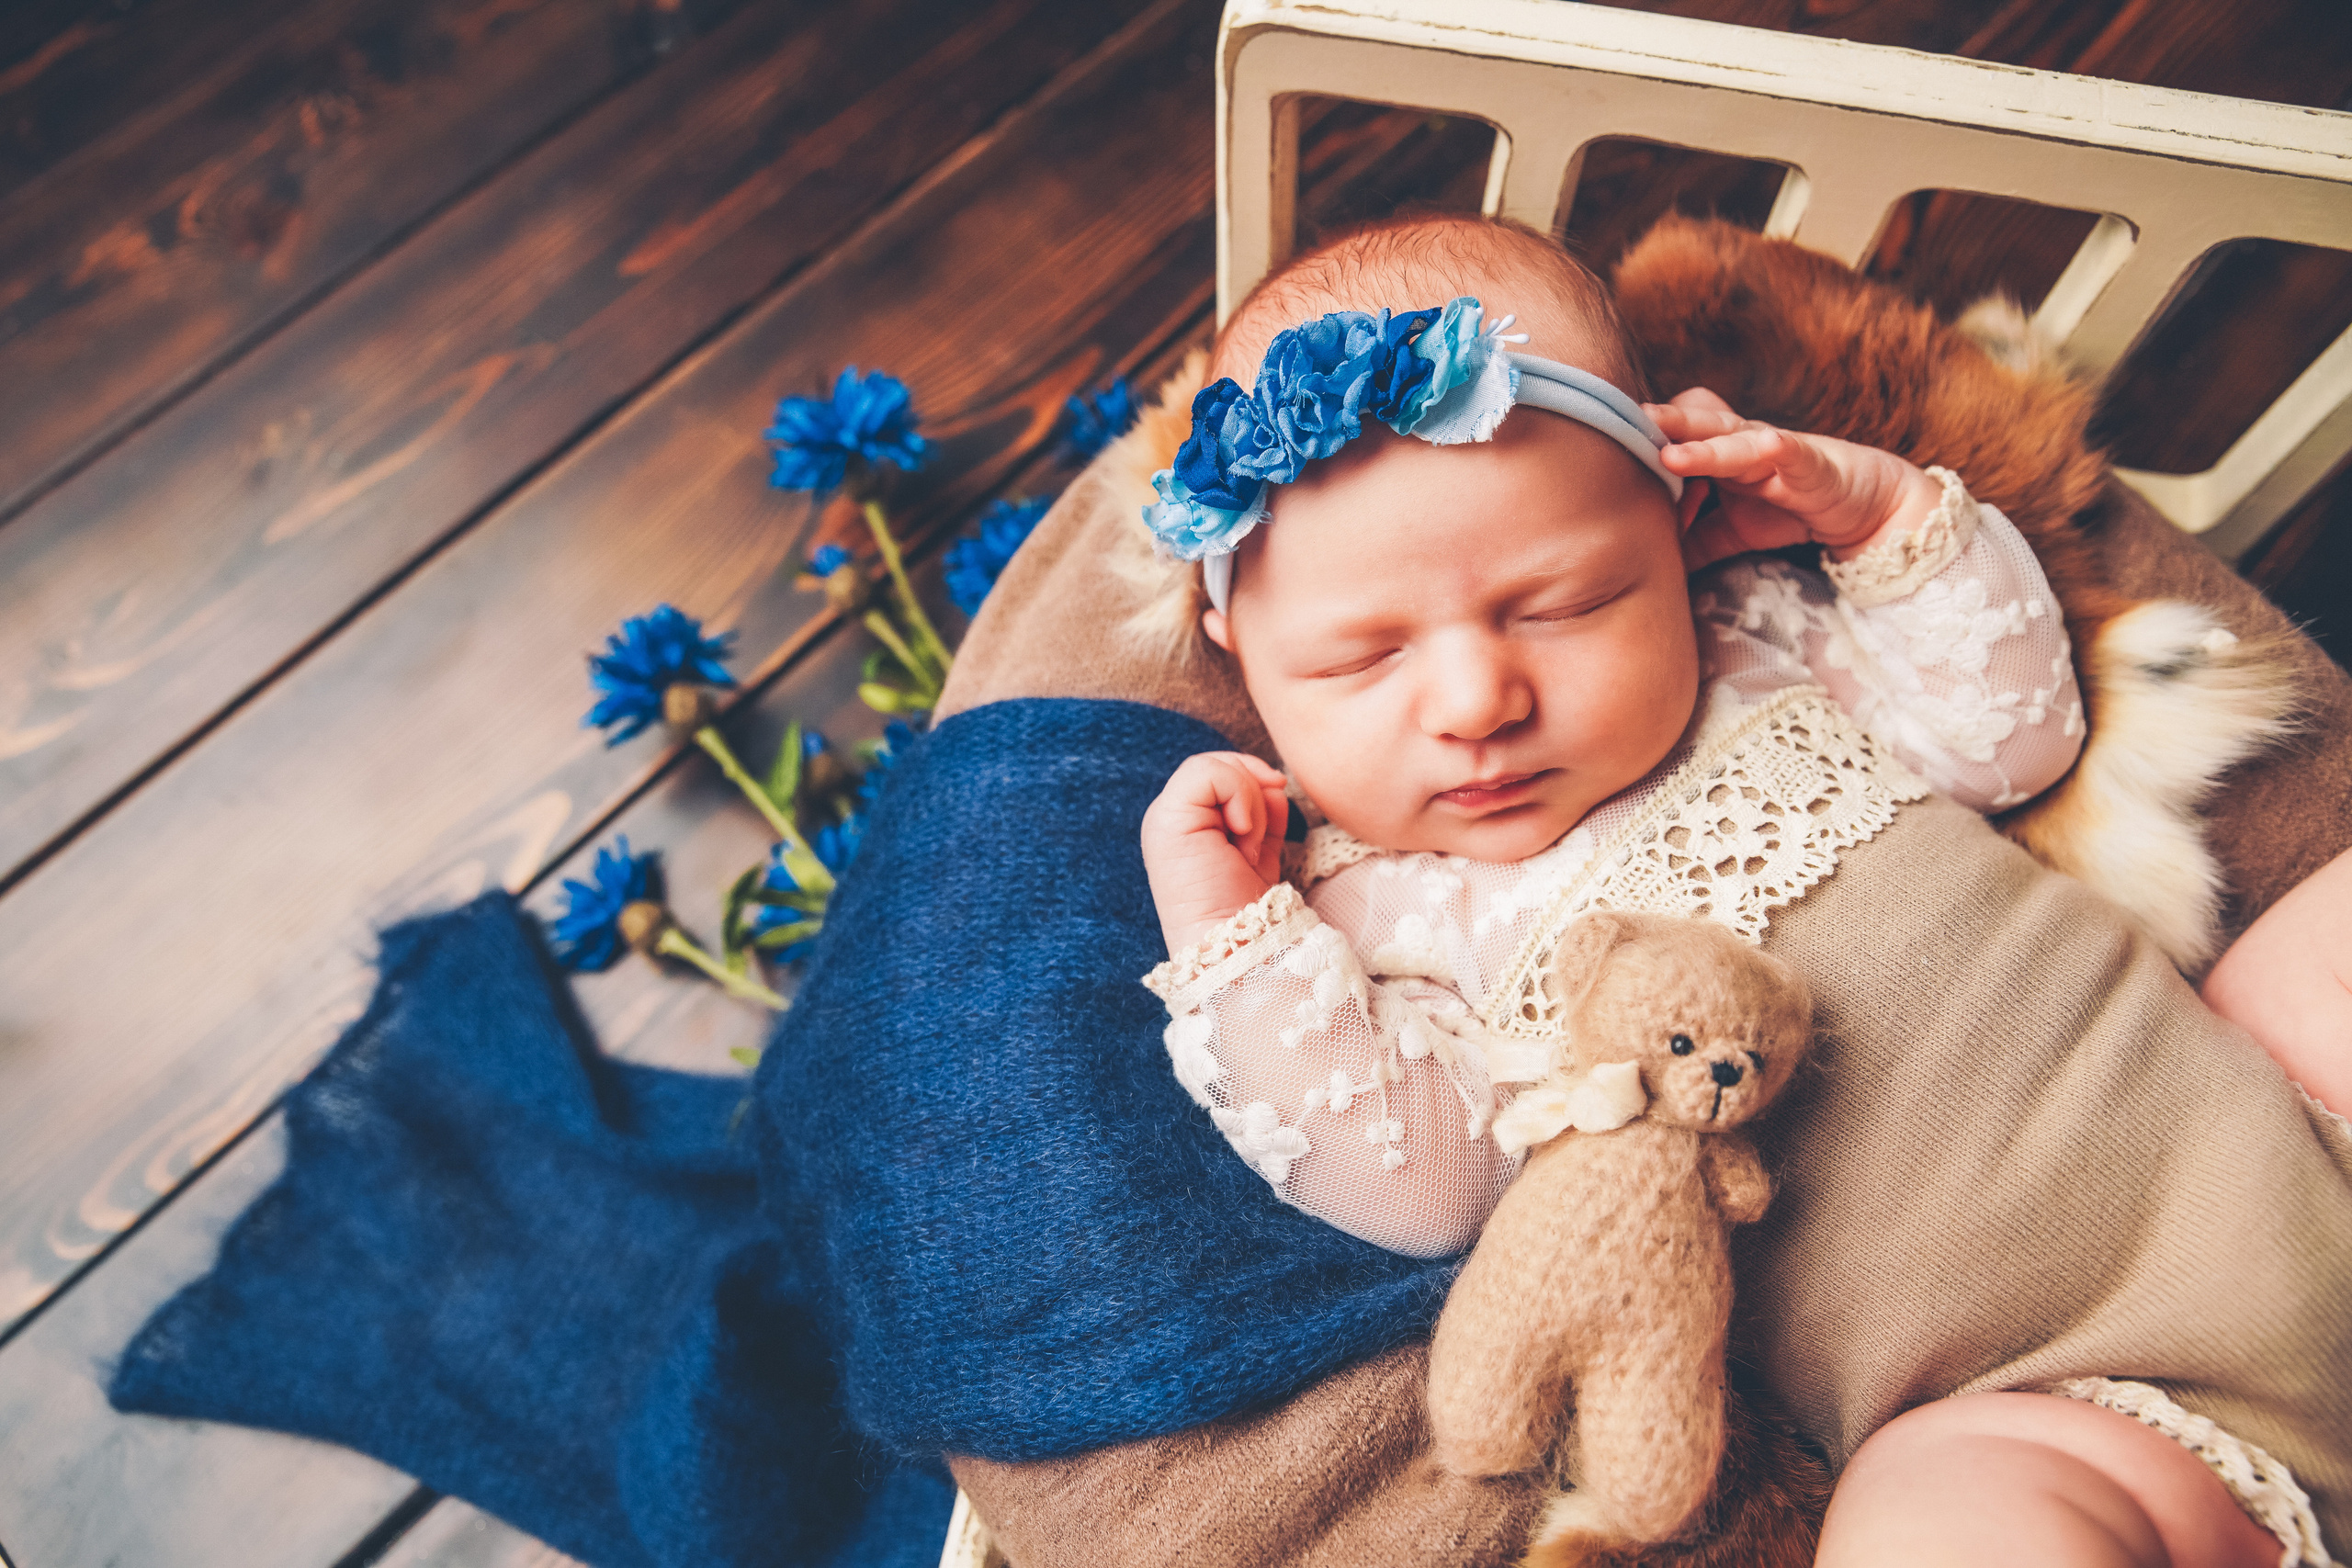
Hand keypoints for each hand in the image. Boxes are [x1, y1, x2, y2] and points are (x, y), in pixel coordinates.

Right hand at [1140, 751, 1289, 954]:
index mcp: (1191, 822)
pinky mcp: (1166, 820)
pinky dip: (1239, 797)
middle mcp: (1174, 816)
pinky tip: (1242, 835)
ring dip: (1250, 801)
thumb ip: (1264, 807)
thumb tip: (1275, 780)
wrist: (1232, 944)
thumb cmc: (1247, 905)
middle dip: (1254, 788)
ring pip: (1217, 765)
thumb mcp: (1261, 845)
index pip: (1225, 771)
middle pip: (1222, 762)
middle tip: (1257, 833)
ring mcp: (1165, 817)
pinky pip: (1209, 772)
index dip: (1255, 782)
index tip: (1269, 821)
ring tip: (1246, 844)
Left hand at [1645, 388, 1942, 574]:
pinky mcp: (1806, 461)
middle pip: (1695, 425)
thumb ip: (1693, 542)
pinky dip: (1764, 449)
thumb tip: (1645, 566)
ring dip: (1698, 441)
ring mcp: (1773, 449)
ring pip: (1730, 436)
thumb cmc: (1792, 510)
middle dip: (1659, 423)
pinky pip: (1781, 450)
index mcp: (1718, 456)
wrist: (1863, 508)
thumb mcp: (1731, 532)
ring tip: (1665, 448)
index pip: (1676, 440)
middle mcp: (1741, 444)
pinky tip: (1751, 447)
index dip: (1647, 451)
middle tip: (1618, 423)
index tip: (1608, 463)